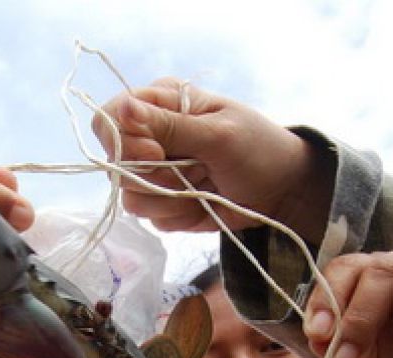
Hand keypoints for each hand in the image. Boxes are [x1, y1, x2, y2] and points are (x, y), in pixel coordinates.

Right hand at [93, 79, 331, 238]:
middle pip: (114, 164)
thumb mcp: (218, 134)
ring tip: (203, 188)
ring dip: (170, 200)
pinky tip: (204, 204)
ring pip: (130, 197)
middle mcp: (149, 137)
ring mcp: (154, 174)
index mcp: (160, 104)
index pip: (108, 119)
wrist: (283, 191)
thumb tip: (123, 108)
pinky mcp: (163, 204)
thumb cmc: (259, 149)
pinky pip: (151, 218)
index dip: (122, 141)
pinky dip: (180, 216)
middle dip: (152, 176)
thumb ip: (170, 126)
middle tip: (192, 173)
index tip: (156, 154)